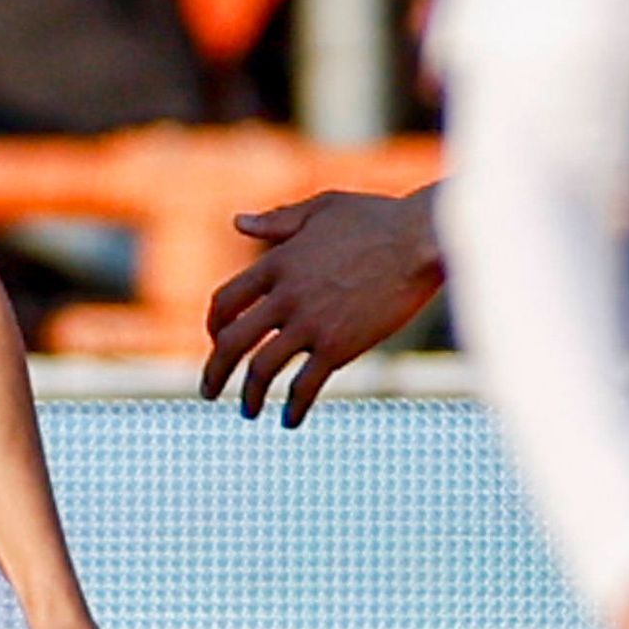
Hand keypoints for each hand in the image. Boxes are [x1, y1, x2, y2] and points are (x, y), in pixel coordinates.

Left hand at [200, 186, 444, 424]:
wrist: (421, 240)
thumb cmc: (378, 218)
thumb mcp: (322, 208)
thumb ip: (278, 220)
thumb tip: (237, 222)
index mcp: (277, 262)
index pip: (226, 301)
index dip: (213, 325)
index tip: (215, 340)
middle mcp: (285, 296)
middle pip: (231, 341)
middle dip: (214, 371)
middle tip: (207, 391)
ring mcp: (310, 323)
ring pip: (261, 369)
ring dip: (249, 396)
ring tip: (247, 411)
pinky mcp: (339, 347)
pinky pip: (305, 385)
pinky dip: (293, 407)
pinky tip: (290, 421)